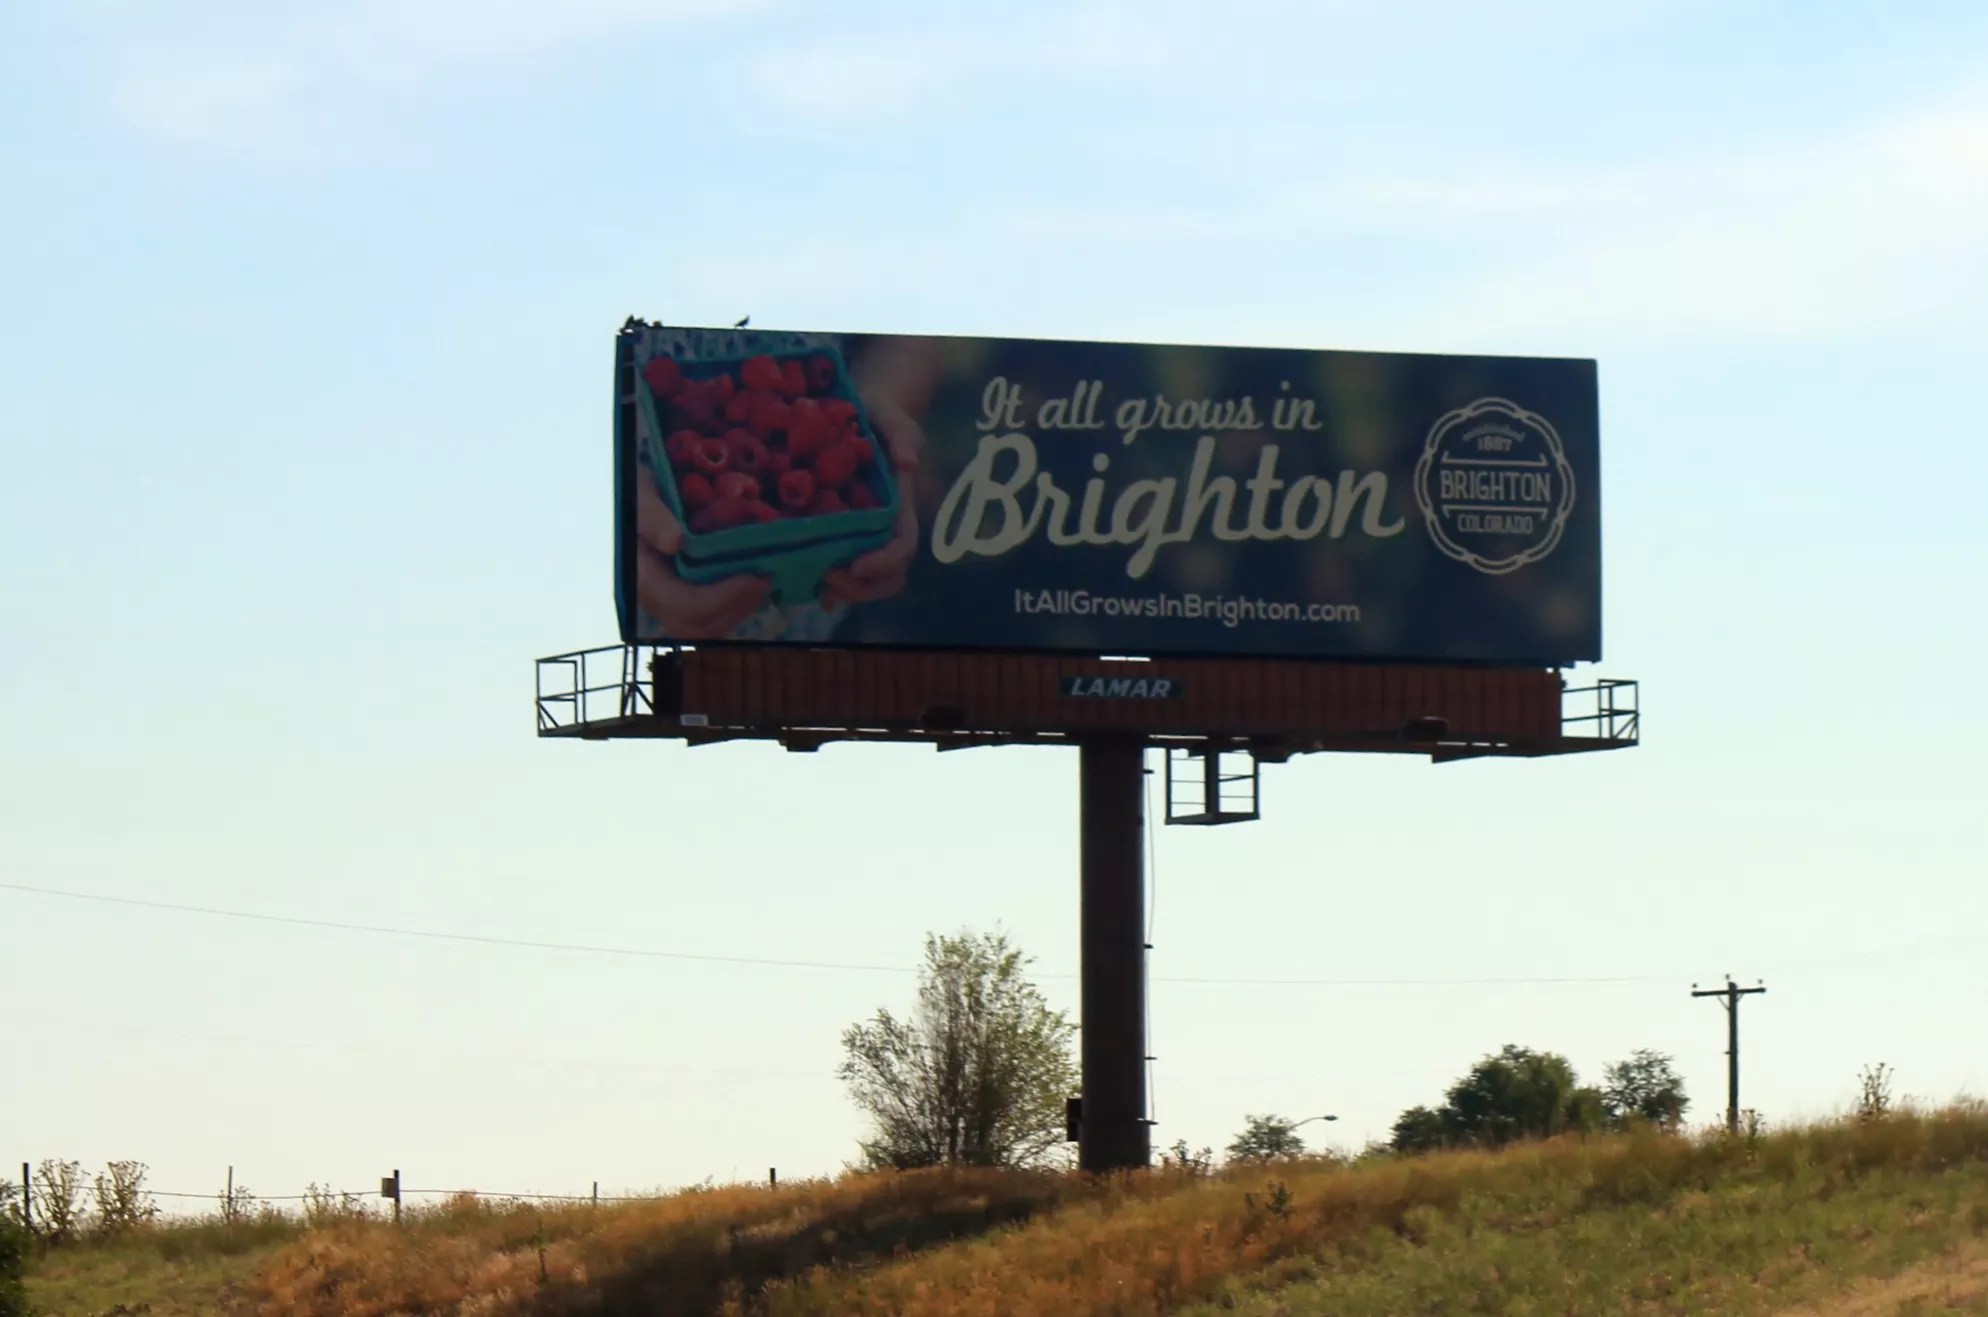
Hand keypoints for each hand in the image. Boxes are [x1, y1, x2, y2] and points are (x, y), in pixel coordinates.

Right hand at [634, 471, 769, 638]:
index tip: (754, 576)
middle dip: (738, 606)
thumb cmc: (641, 492)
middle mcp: (657, 598)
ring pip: (709, 627)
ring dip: (741, 608)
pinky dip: (736, 605)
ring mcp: (671, 602)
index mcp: (645, 575)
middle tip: (766, 578)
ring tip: (763, 580)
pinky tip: (752, 583)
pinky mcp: (686, 599)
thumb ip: (652, 516)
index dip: (724, 597)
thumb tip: (674, 542)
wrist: (641, 495)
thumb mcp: (642, 492)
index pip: (686, 605)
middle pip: (701, 626)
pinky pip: (712, 618)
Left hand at [822, 391, 924, 607]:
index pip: (903, 545)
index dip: (884, 562)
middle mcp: (885, 526)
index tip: (857, 564)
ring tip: (816, 587)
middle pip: (889, 575)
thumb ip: (902, 433)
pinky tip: (805, 585)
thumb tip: (908, 463)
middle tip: (828, 580)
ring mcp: (865, 532)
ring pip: (867, 580)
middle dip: (862, 588)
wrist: (863, 410)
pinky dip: (828, 583)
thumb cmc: (879, 412)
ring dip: (845, 591)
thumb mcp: (890, 415)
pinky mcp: (843, 531)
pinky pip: (841, 566)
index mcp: (899, 505)